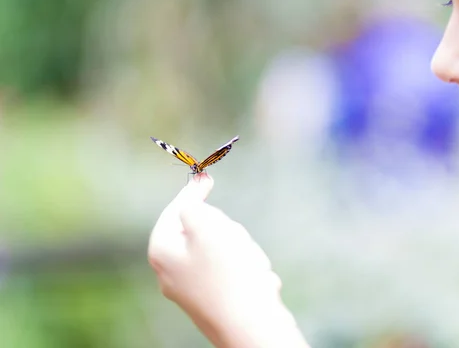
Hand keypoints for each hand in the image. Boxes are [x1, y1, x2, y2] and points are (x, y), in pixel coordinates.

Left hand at [148, 172, 308, 347]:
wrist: (252, 326)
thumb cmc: (229, 273)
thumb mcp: (207, 226)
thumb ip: (192, 207)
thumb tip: (189, 208)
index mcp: (161, 251)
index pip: (175, 211)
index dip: (193, 192)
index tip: (206, 175)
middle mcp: (169, 273)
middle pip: (199, 230)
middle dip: (223, 228)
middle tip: (235, 238)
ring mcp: (190, 290)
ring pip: (219, 250)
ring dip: (238, 249)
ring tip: (249, 263)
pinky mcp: (212, 301)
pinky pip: (231, 272)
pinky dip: (245, 269)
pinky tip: (255, 280)